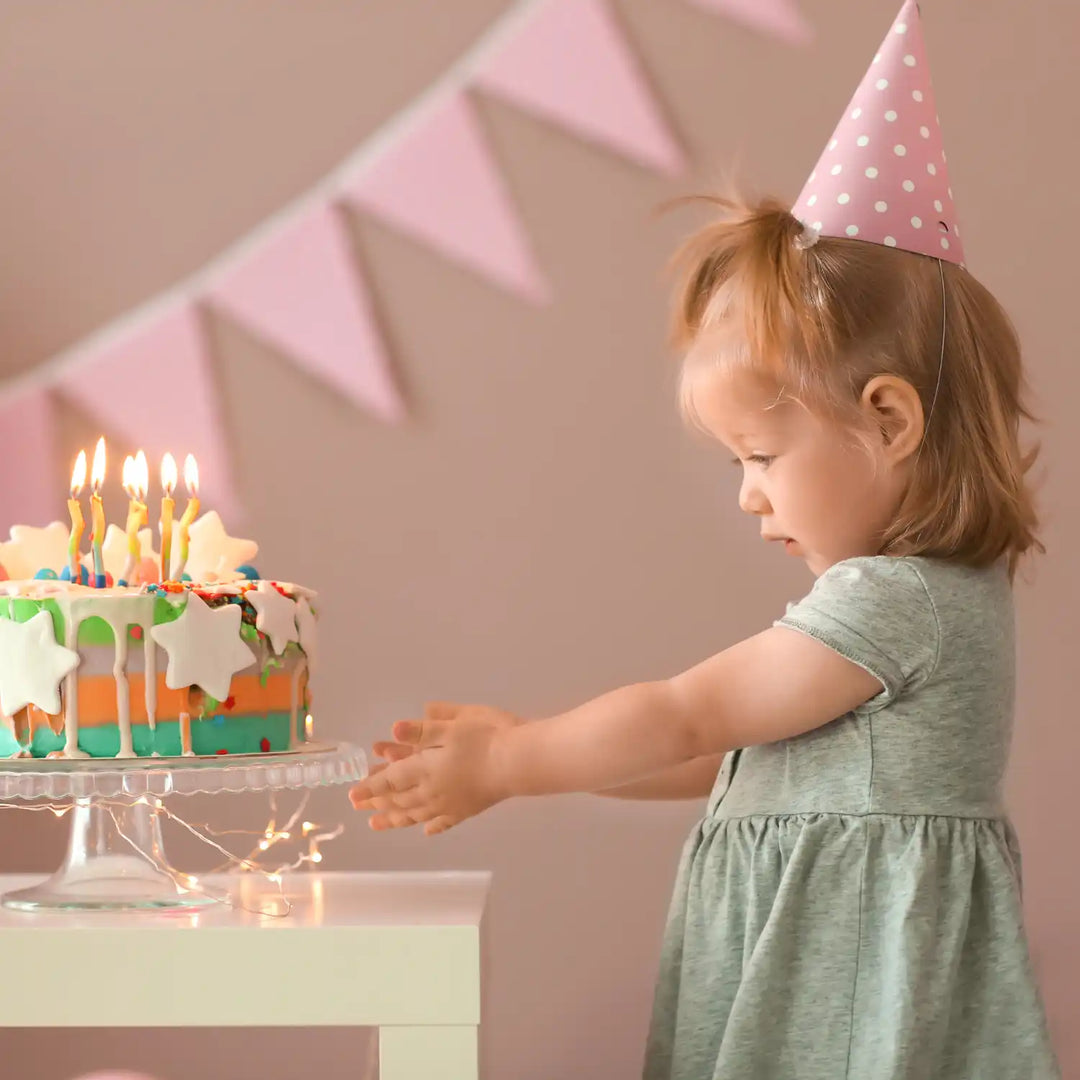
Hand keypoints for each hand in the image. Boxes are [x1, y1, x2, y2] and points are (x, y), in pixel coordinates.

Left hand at [350, 701, 521, 835]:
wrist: (514, 763)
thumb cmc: (483, 739)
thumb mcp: (452, 726)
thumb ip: (422, 730)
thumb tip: (393, 729)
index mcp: (424, 770)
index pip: (390, 781)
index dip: (370, 788)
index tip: (352, 795)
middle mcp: (431, 793)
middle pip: (398, 801)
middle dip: (377, 804)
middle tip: (359, 808)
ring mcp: (448, 805)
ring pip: (414, 815)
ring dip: (394, 819)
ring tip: (378, 825)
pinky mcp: (466, 811)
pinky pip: (442, 823)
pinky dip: (430, 826)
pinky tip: (425, 830)